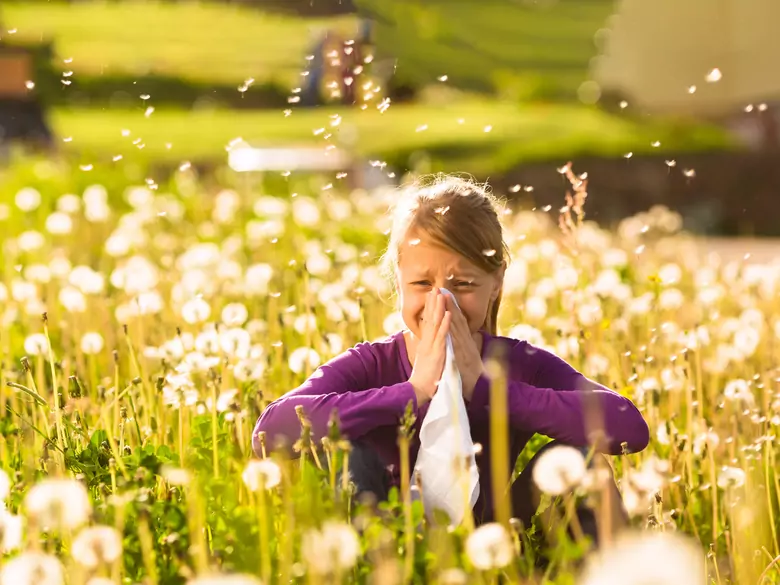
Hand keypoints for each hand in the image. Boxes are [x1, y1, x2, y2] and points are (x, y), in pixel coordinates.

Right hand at [409, 288, 452, 405]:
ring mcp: (431, 347)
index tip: (431, 295)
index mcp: (425, 344)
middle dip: (433, 303)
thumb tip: (427, 344)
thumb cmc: (424, 378)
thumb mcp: (426, 361)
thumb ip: (427, 350)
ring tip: (441, 294)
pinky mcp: (437, 353)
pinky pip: (442, 336)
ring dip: (438, 308)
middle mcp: (427, 342)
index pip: (427, 322)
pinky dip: (445, 324)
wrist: (419, 391)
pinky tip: (448, 313)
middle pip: (430, 319)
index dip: (430, 308)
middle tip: (435, 288)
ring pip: (435, 323)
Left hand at [444, 295, 486, 400]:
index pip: (457, 322)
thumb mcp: (466, 358)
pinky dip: (453, 329)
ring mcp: (465, 348)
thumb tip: (462, 337)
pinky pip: (456, 340)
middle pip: (457, 320)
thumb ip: (464, 347)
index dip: (451, 308)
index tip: (445, 295)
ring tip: (444, 297)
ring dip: (451, 311)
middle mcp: (466, 342)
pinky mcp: (463, 356)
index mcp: (465, 342)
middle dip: (450, 304)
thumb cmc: (471, 376)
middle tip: (442, 289)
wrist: (479, 390)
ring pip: (457, 326)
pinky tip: (449, 319)